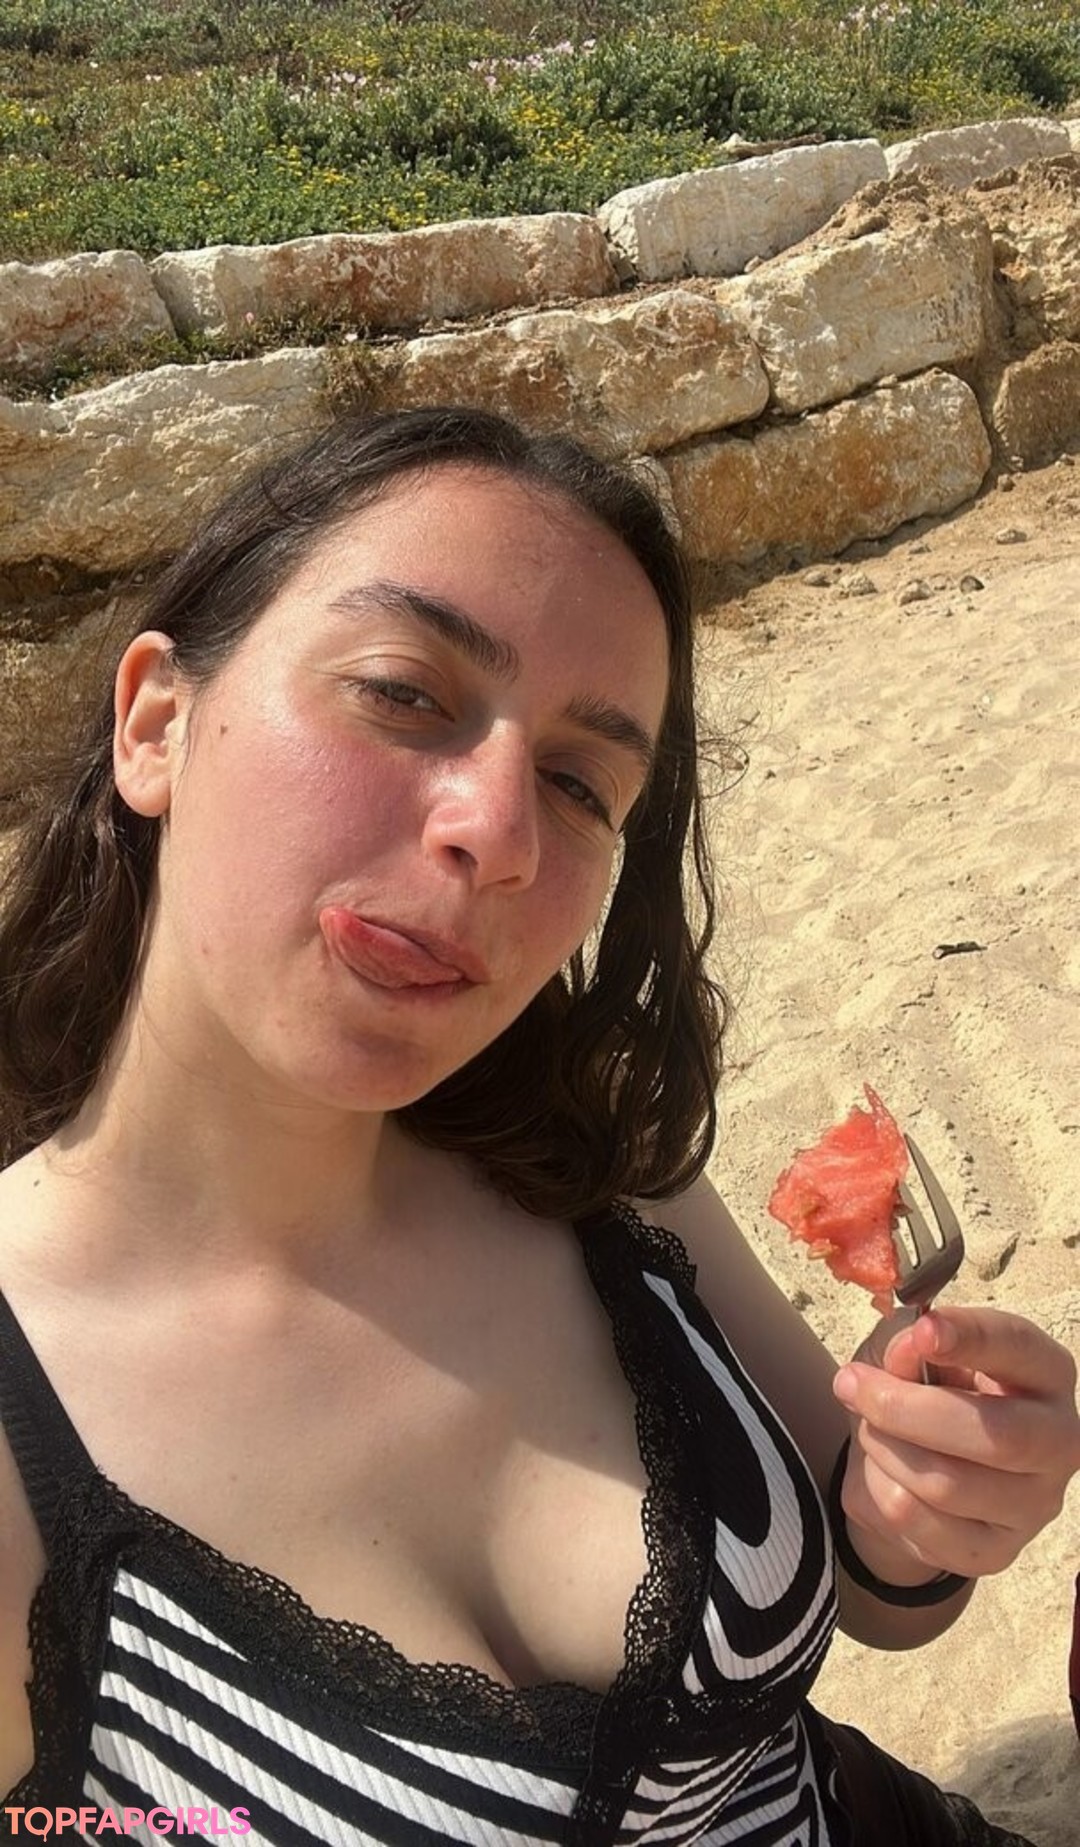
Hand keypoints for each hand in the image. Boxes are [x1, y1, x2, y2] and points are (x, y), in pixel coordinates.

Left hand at [832, 1305, 1079, 1582]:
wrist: (920, 1469)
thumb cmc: (928, 1390)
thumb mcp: (913, 1348)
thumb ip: (909, 1341)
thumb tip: (905, 1354)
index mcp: (1046, 1374)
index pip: (1021, 1349)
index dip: (973, 1337)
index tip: (924, 1330)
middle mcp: (1059, 1442)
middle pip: (994, 1435)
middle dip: (906, 1408)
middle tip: (850, 1383)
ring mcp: (1033, 1505)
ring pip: (946, 1484)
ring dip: (884, 1447)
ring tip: (866, 1427)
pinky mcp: (995, 1552)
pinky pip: (916, 1521)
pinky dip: (879, 1487)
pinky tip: (880, 1470)